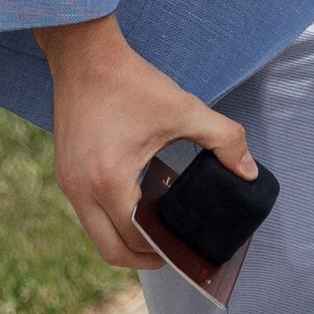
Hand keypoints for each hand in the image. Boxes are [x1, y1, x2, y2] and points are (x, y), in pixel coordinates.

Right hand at [35, 14, 254, 272]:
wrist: (84, 54)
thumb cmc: (132, 82)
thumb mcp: (185, 109)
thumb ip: (225, 140)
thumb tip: (249, 172)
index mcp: (109, 181)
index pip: (136, 239)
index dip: (164, 253)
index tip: (187, 253)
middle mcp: (80, 190)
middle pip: (110, 250)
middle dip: (143, 258)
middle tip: (173, 253)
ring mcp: (67, 183)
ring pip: (96, 233)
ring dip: (126, 238)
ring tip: (160, 229)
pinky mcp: (64, 172)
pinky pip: (88, 212)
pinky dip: (113, 217)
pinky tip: (141, 202)